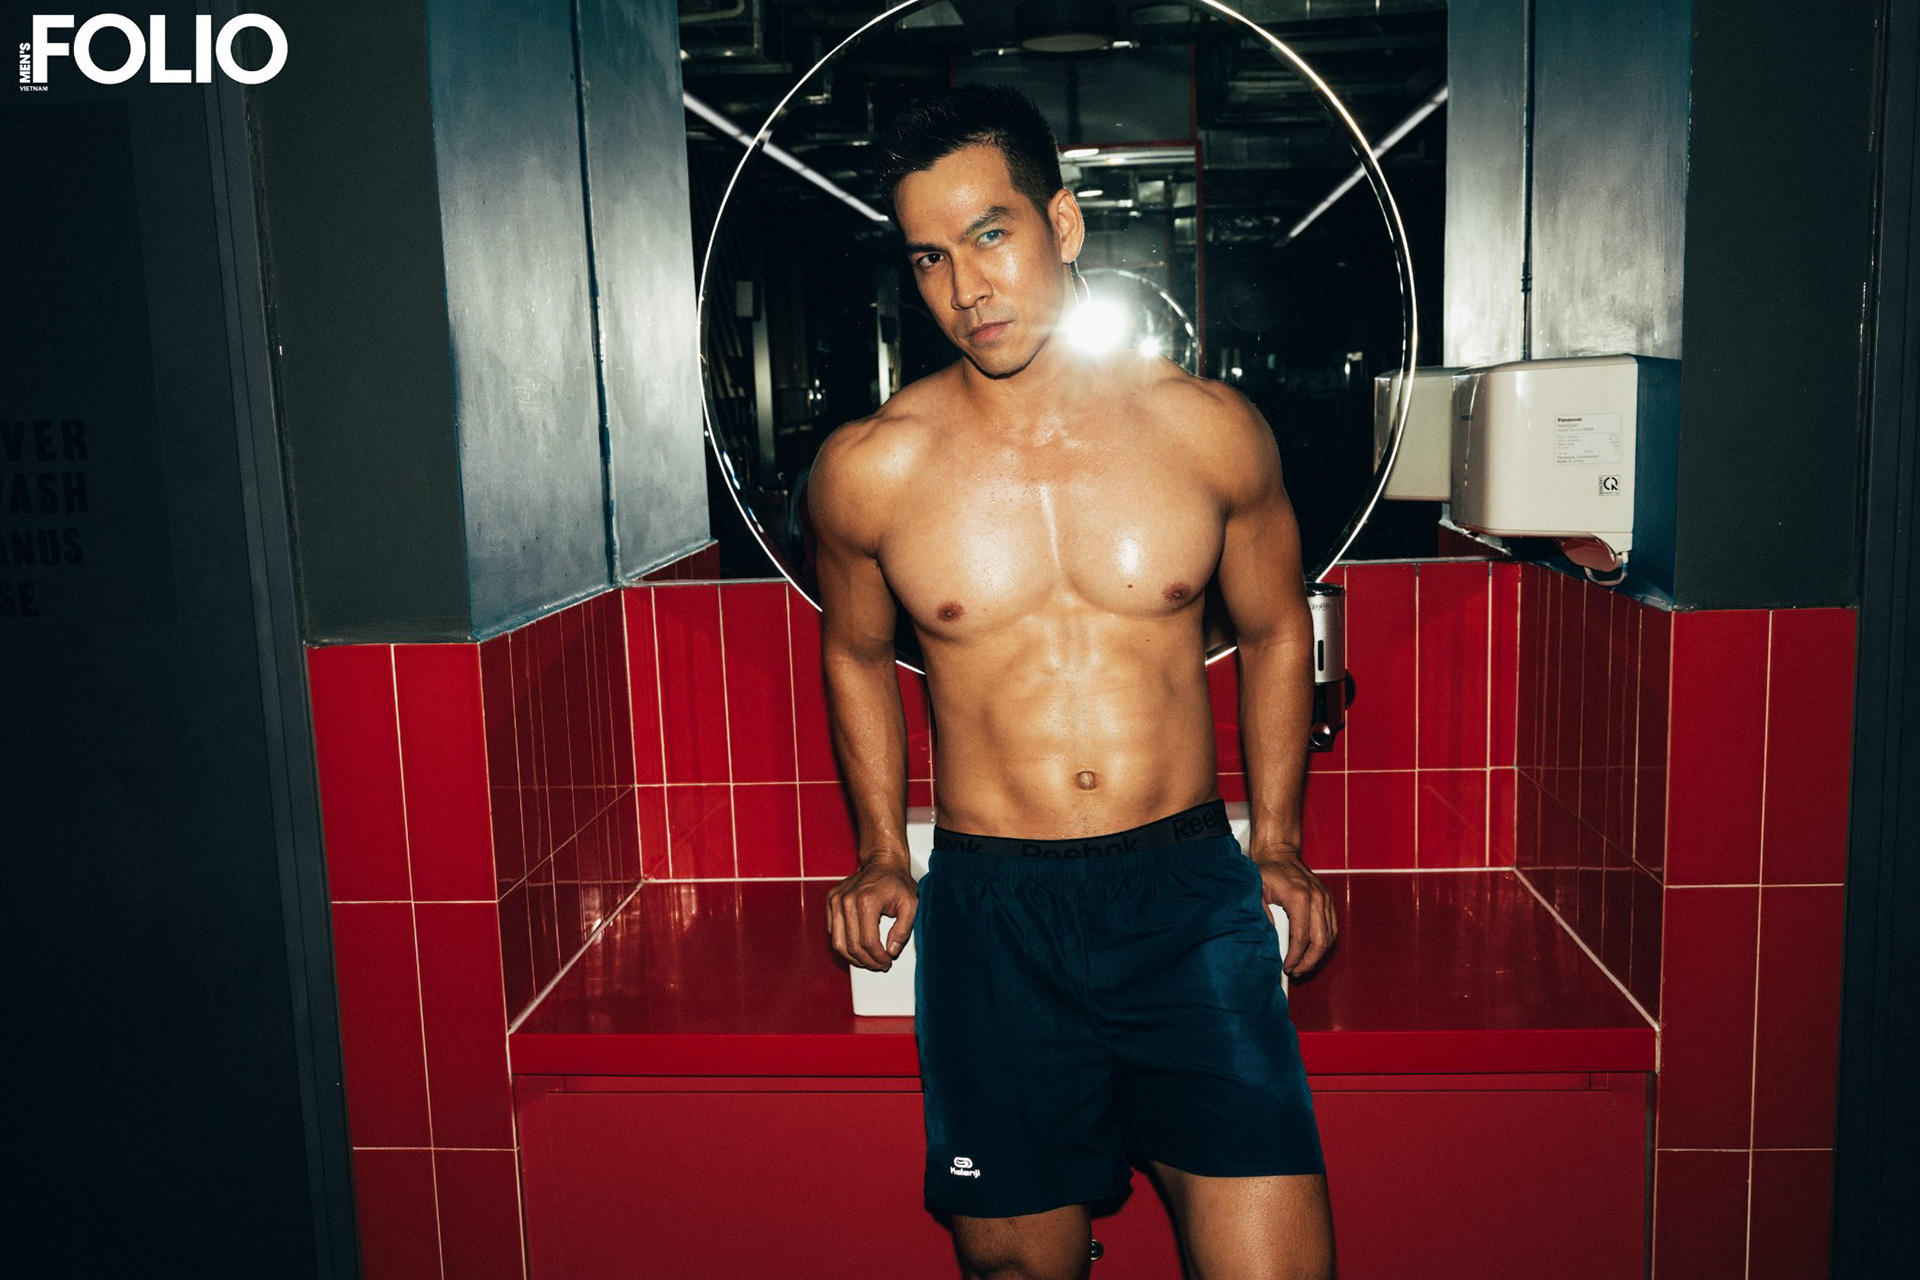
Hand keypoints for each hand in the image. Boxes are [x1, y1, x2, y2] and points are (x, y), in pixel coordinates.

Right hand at [826, 855, 918, 971]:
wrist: (882, 861)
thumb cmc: (896, 881)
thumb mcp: (911, 905)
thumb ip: (903, 930)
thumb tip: (891, 950)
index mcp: (866, 901)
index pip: (867, 942)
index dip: (878, 958)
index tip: (887, 961)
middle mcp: (847, 900)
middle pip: (851, 946)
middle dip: (867, 961)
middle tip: (879, 964)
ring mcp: (836, 900)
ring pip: (838, 942)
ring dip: (853, 957)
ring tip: (868, 959)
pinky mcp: (831, 901)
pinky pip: (832, 931)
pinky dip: (844, 943)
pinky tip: (857, 945)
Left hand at [1250, 847, 1337, 978]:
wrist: (1279, 852)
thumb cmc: (1266, 871)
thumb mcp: (1256, 891)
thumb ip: (1260, 913)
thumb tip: (1268, 936)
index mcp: (1299, 897)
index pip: (1301, 938)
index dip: (1295, 957)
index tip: (1286, 967)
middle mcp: (1317, 898)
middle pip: (1320, 941)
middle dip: (1309, 961)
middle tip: (1296, 972)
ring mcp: (1325, 898)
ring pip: (1330, 936)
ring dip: (1318, 955)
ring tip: (1303, 965)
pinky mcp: (1328, 899)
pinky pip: (1332, 927)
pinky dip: (1324, 942)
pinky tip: (1312, 950)